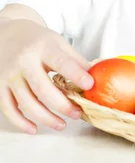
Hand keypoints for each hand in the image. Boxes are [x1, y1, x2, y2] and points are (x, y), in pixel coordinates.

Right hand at [0, 19, 93, 133]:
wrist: (7, 33)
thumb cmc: (37, 40)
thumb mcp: (58, 43)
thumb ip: (75, 61)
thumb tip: (97, 78)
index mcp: (44, 48)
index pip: (62, 63)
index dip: (76, 75)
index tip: (90, 85)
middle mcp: (24, 61)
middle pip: (43, 89)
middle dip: (62, 105)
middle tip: (77, 114)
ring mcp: (10, 74)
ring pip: (27, 102)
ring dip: (46, 118)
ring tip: (62, 125)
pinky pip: (8, 108)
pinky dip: (20, 122)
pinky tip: (34, 129)